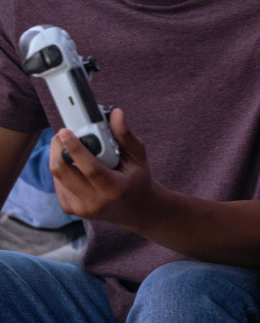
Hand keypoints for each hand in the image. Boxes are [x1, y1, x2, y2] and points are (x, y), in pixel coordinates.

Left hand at [49, 109, 155, 226]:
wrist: (134, 209)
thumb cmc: (137, 179)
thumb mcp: (138, 157)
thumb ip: (125, 135)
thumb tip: (115, 113)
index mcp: (115, 189)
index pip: (90, 168)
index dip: (75, 148)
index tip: (65, 131)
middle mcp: (95, 202)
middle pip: (64, 172)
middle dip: (57, 149)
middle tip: (62, 134)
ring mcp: (80, 208)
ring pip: (58, 176)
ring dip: (59, 157)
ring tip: (71, 147)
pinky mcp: (70, 209)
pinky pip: (58, 183)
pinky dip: (63, 170)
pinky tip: (75, 165)